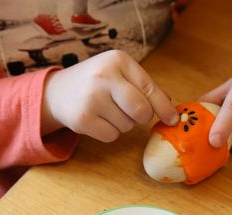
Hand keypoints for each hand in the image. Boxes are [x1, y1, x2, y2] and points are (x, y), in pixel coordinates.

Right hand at [42, 50, 178, 141]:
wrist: (57, 91)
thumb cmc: (98, 82)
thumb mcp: (120, 74)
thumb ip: (145, 87)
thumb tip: (170, 109)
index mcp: (118, 60)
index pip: (149, 88)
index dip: (164, 107)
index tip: (174, 119)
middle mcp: (104, 76)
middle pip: (142, 110)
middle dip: (142, 116)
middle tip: (130, 111)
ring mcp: (91, 98)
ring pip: (127, 126)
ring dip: (123, 123)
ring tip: (107, 110)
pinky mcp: (82, 119)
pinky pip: (112, 136)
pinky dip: (109, 132)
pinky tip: (98, 119)